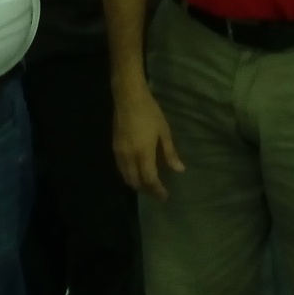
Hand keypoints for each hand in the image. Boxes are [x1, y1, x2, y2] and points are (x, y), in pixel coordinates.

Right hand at [112, 77, 184, 199]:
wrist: (128, 97)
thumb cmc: (150, 112)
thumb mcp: (164, 131)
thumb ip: (170, 152)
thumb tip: (179, 169)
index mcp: (143, 153)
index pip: (150, 179)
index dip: (157, 190)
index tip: (165, 197)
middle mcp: (129, 157)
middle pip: (136, 182)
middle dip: (147, 190)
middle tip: (158, 193)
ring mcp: (119, 153)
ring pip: (126, 177)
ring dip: (137, 184)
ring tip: (148, 185)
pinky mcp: (114, 148)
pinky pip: (121, 169)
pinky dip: (129, 175)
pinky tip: (136, 172)